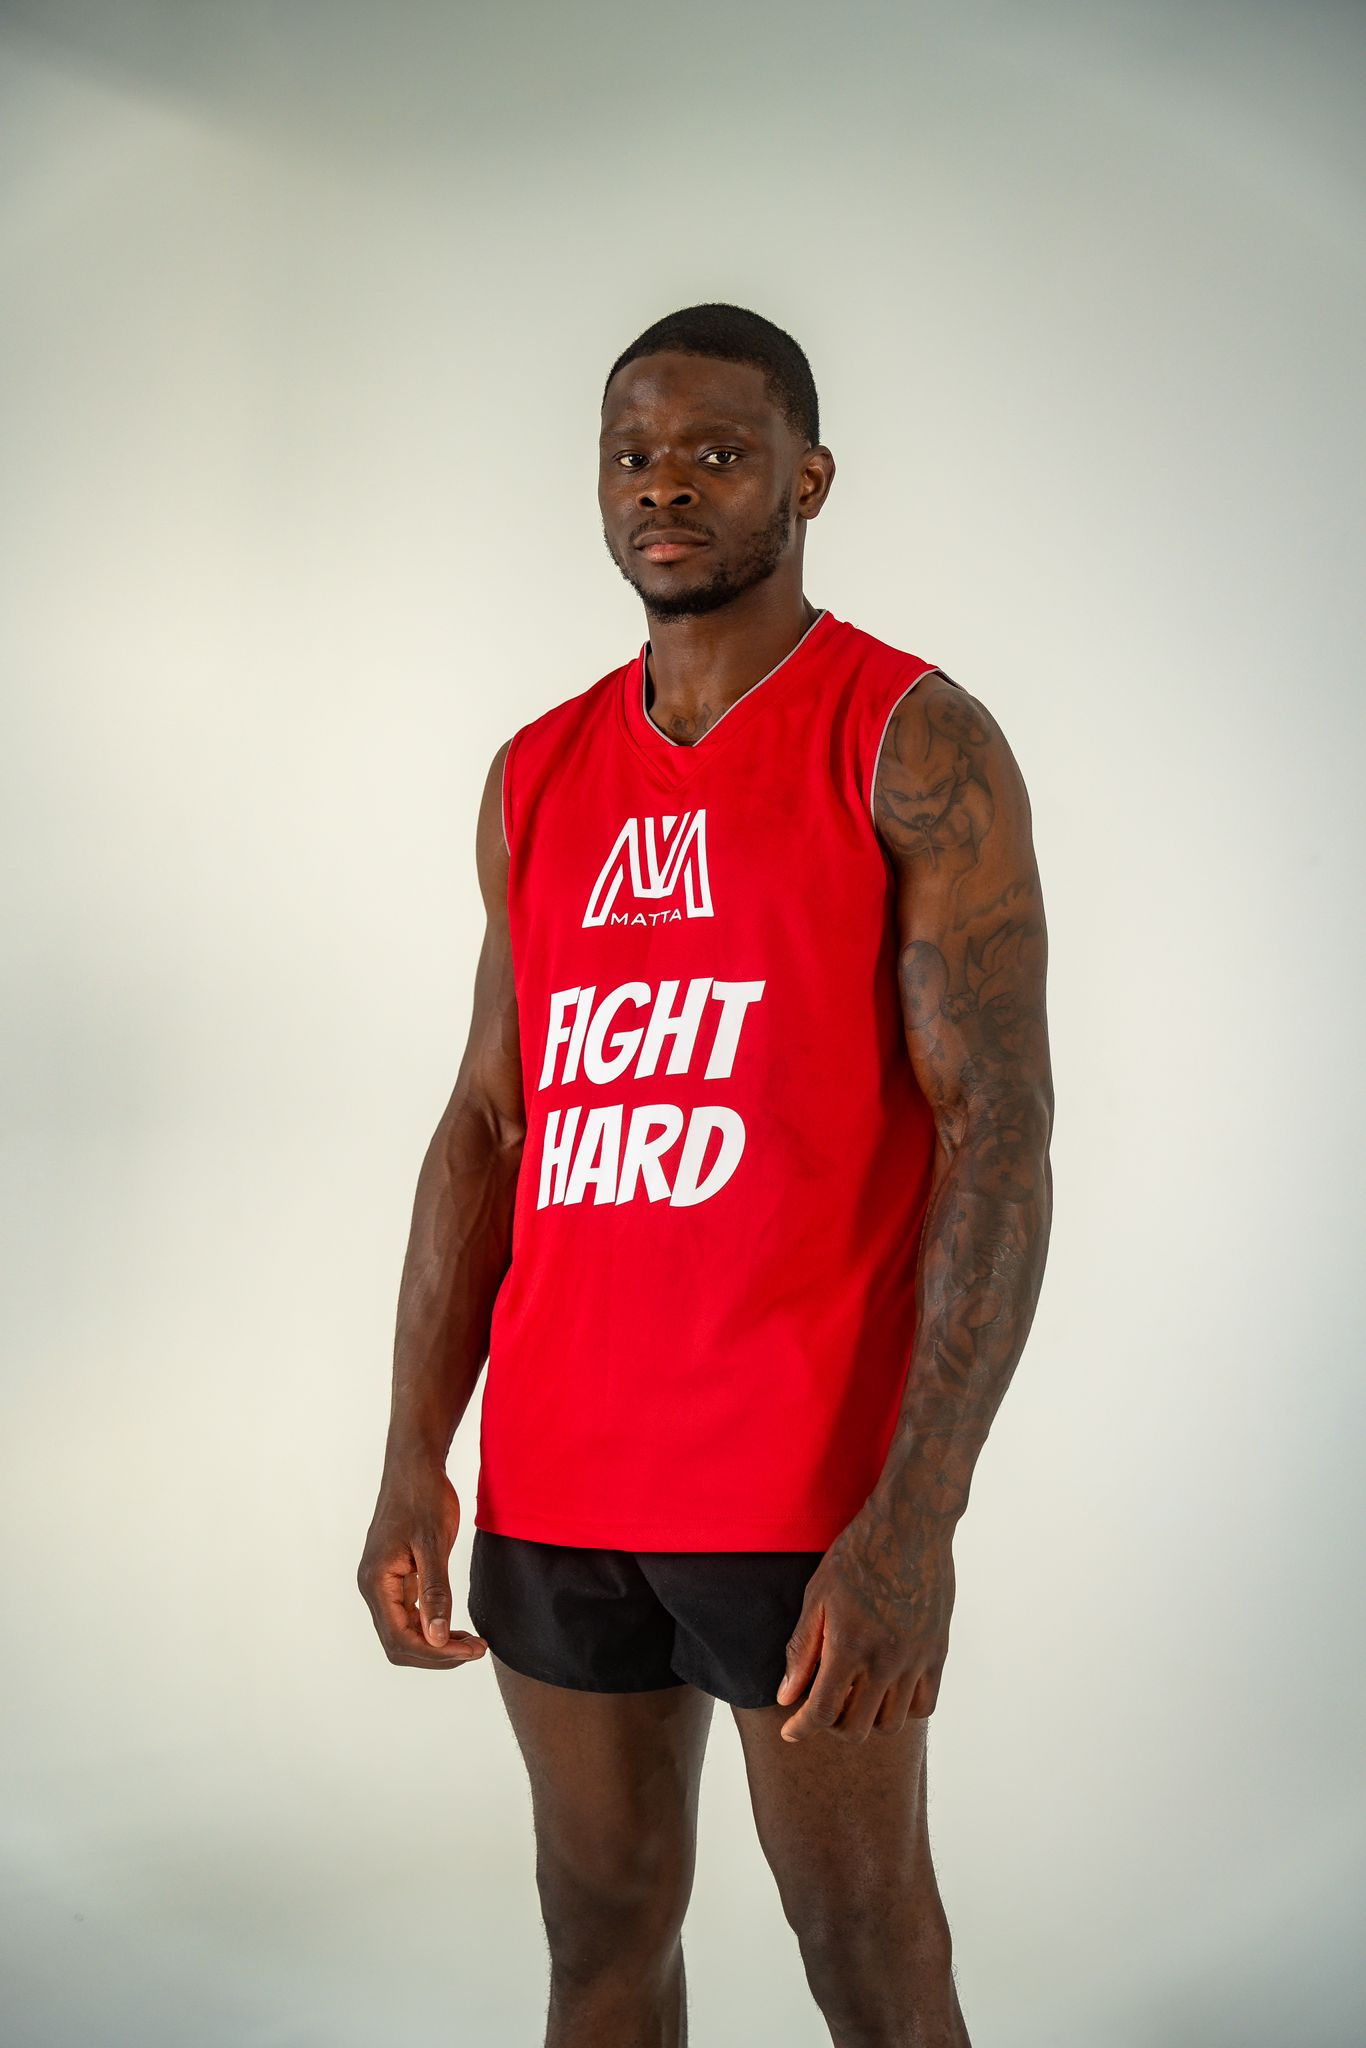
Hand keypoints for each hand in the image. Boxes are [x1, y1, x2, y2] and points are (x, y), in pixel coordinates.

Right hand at [356, 1458, 487, 1668]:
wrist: (415, 1463)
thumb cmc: (423, 1496)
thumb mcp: (433, 1542)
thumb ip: (435, 1592)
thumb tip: (436, 1638)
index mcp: (376, 1581)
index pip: (400, 1638)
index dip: (436, 1653)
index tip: (471, 1651)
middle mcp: (374, 1587)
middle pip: (400, 1642)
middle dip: (437, 1653)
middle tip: (476, 1649)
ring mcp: (383, 1582)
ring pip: (405, 1631)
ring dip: (436, 1643)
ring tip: (472, 1643)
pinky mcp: (396, 1576)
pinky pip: (410, 1614)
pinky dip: (432, 1625)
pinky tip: (456, 1626)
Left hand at [776, 1505, 955, 1740]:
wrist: (910, 1527)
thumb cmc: (857, 1555)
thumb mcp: (817, 1597)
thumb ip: (802, 1650)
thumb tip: (786, 1696)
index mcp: (849, 1647)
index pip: (822, 1712)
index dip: (801, 1728)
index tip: (790, 1731)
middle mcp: (885, 1662)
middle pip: (857, 1729)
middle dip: (832, 1726)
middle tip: (823, 1705)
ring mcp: (916, 1660)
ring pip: (892, 1724)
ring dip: (868, 1720)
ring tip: (855, 1696)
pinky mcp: (938, 1653)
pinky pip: (924, 1705)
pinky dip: (903, 1710)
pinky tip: (887, 1691)